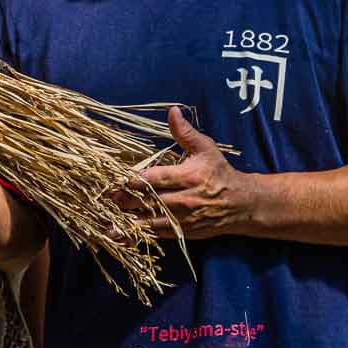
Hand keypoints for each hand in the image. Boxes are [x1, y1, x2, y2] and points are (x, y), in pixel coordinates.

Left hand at [115, 107, 260, 239]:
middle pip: (150, 201)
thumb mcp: (205, 148)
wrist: (240, 204)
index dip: (137, 180)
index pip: (157, 179)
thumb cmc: (219, 172)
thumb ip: (185, 132)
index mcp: (189, 177)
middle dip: (128, 201)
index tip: (120, 179)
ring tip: (107, 225)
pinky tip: (123, 236)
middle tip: (108, 198)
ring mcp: (183, 219)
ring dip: (129, 223)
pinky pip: (157, 235)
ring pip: (152, 222)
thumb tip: (172, 111)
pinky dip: (140, 236)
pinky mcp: (182, 232)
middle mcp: (185, 200)